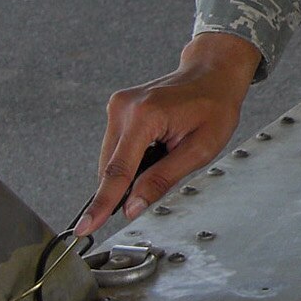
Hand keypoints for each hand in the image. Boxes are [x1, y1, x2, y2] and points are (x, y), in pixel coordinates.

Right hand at [77, 32, 260, 235]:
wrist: (213, 74)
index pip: (117, 172)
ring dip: (132, 169)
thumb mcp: (199, 150)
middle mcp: (123, 108)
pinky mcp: (118, 108)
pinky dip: (132, 156)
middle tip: (166, 168)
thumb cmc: (214, 106)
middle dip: (129, 184)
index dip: (102, 204)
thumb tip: (133, 206)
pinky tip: (157, 144)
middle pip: (110, 168)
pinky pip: (117, 147)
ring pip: (111, 159)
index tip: (86, 226)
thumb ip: (163, 179)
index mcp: (144, 116)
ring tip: (166, 150)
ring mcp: (117, 106)